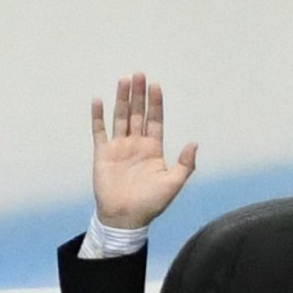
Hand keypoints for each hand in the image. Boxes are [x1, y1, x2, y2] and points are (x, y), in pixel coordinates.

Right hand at [90, 72, 199, 231]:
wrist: (125, 218)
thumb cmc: (151, 203)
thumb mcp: (173, 184)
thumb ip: (185, 164)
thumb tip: (194, 143)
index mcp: (153, 149)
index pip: (155, 120)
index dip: (156, 103)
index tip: (156, 86)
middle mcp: (136, 144)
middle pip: (137, 114)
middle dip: (139, 94)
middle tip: (139, 75)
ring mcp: (119, 147)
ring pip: (120, 117)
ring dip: (122, 100)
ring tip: (123, 81)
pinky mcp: (103, 154)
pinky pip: (99, 131)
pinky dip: (98, 117)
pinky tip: (98, 101)